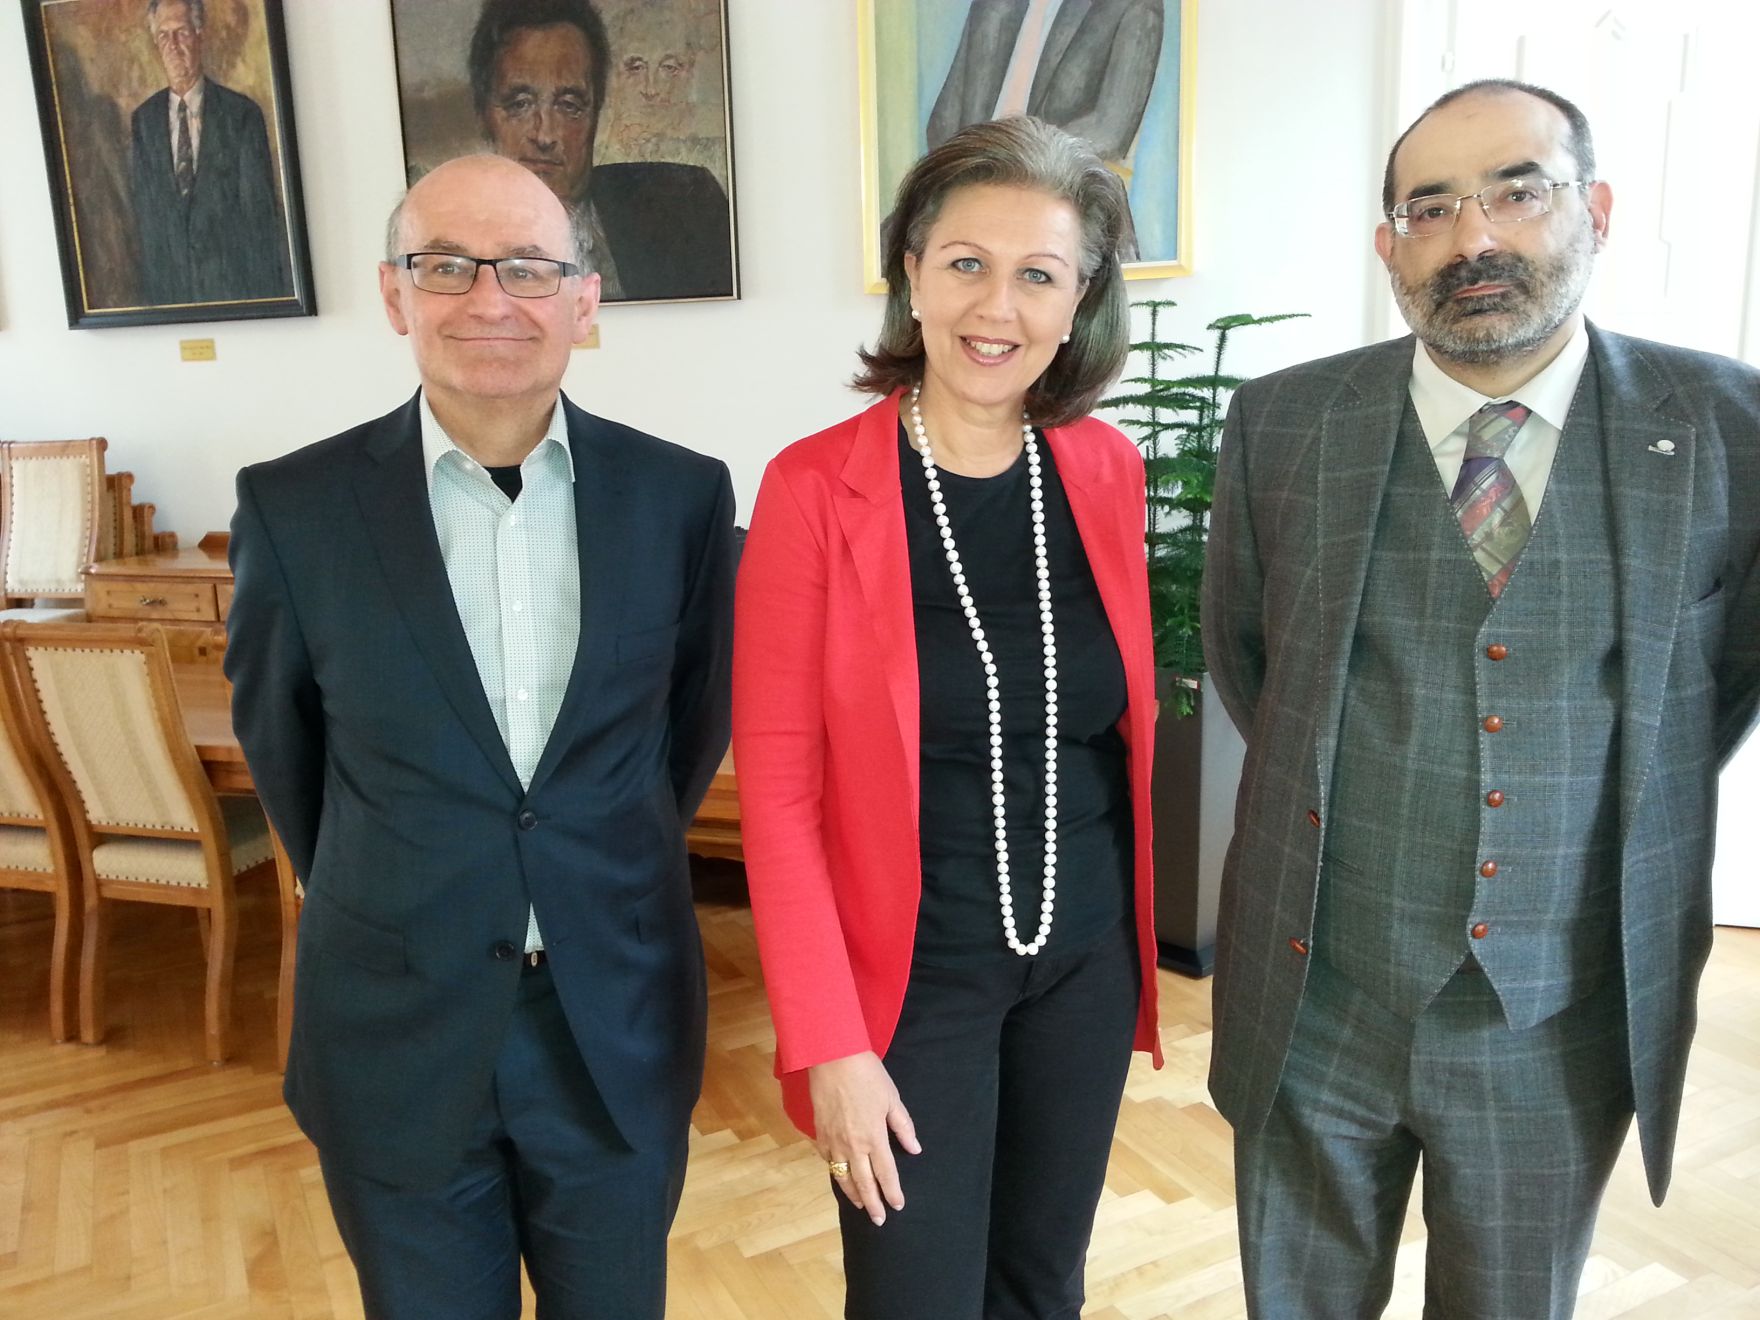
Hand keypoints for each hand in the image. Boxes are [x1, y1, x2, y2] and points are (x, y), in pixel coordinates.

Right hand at [807, 1051, 921, 1225]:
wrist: (832, 1057)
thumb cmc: (867, 1075)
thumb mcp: (892, 1098)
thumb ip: (903, 1127)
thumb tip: (914, 1149)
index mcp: (874, 1137)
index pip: (886, 1173)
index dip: (892, 1192)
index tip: (897, 1205)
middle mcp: (853, 1145)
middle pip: (864, 1183)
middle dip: (872, 1204)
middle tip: (879, 1220)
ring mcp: (833, 1140)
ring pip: (842, 1176)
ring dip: (852, 1194)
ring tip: (860, 1205)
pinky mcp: (819, 1132)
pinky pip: (826, 1159)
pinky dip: (834, 1171)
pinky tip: (839, 1176)